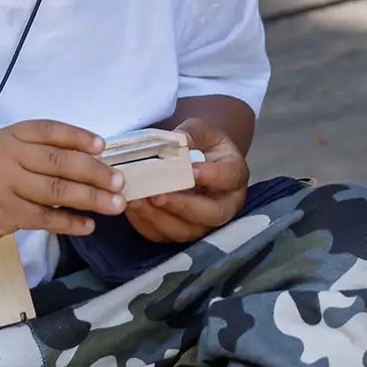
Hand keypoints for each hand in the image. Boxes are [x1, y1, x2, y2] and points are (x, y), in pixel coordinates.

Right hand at [0, 120, 123, 253]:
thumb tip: (76, 161)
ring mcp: (6, 185)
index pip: (48, 130)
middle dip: (95, 171)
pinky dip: (70, 222)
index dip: (78, 136)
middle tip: (120, 181)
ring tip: (115, 205)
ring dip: (91, 198)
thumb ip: (26, 154)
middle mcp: (8, 156)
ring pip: (58, 190)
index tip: (102, 146)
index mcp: (6, 137)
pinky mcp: (4, 214)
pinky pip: (45, 218)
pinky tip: (88, 226)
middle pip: (60, 161)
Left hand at [124, 114, 248, 245]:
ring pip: (186, 231)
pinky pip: (164, 236)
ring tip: (138, 200)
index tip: (192, 170)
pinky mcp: (181, 232)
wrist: (198, 158)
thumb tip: (176, 141)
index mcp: (235, 176)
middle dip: (182, 206)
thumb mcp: (201, 130)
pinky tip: (132, 207)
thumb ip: (192, 134)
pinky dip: (146, 224)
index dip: (212, 176)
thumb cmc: (202, 143)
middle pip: (212, 215)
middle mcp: (226, 205)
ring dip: (159, 218)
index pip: (229, 178)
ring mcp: (204, 224)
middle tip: (157, 194)